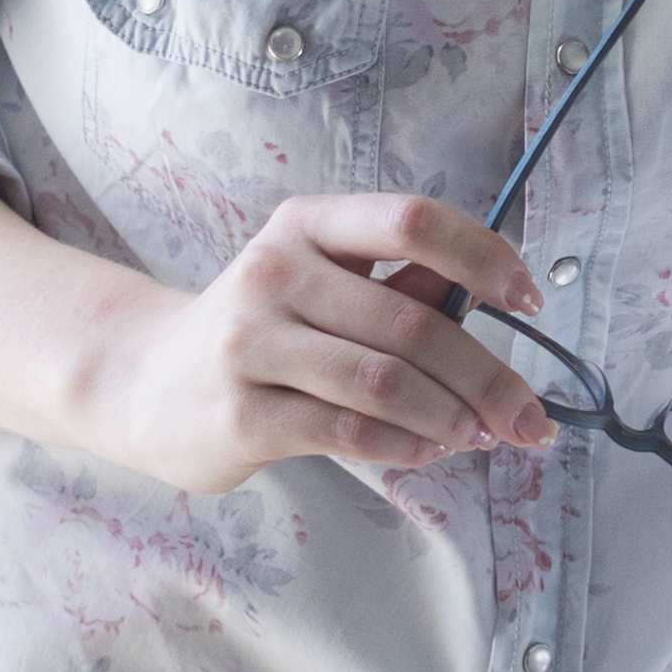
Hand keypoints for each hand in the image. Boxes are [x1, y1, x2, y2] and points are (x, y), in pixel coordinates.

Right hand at [67, 191, 551, 495]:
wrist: (142, 384)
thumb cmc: (258, 333)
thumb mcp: (320, 287)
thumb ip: (398, 289)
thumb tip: (493, 301)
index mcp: (306, 226)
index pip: (412, 220)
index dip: (484, 256)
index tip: (529, 299)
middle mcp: (274, 273)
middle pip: (412, 320)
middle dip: (488, 375)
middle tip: (529, 416)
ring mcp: (251, 343)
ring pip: (386, 380)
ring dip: (452, 415)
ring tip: (480, 436)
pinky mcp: (242, 414)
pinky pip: (349, 431)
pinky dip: (406, 446)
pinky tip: (429, 451)